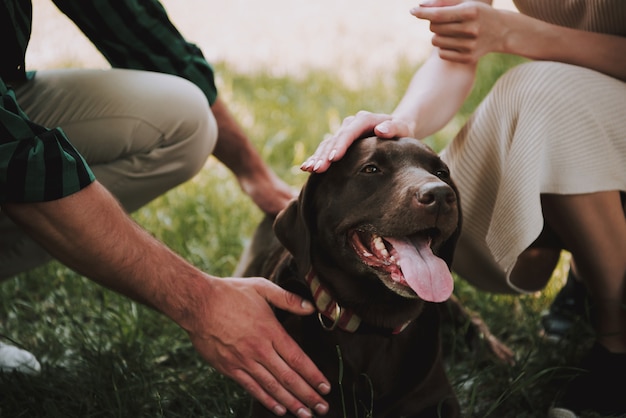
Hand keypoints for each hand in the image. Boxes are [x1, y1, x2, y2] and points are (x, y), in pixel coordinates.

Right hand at [187, 276, 329, 416]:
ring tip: (306, 414)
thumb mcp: (262, 288)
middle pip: (288, 377)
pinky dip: (267, 400)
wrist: (197, 303)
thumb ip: (288, 298)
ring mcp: (243, 361)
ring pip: (272, 387)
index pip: (297, 358)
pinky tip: (279, 409)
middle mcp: (259, 349)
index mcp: (270, 330)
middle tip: (322, 408)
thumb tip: (311, 307)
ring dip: (291, 403)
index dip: (313, 375)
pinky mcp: (229, 368)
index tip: (326, 387)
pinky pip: (252, 388)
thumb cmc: (231, 293)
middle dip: (308, 395)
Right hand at [300, 111, 413, 172]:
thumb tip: (381, 130)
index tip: (334, 157)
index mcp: (365, 119)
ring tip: (308, 169)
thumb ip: (394, 128)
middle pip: (335, 139)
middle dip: (325, 154)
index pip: (350, 132)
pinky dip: (316, 158)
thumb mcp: (402, 128)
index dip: (341, 144)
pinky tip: (306, 168)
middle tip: (317, 168)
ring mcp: (344, 132)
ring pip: (327, 144)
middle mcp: (351, 124)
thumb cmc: (401, 131)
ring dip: (317, 157)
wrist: (396, 128)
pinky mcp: (340, 141)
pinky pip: (326, 149)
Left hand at [412, 0, 506, 63]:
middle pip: (434, 28)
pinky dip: (444, 48)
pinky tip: (454, 43)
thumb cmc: (478, 13)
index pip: (438, 15)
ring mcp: (470, 45)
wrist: (502, 31)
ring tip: (450, 32)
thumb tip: (418, 8)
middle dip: (433, 23)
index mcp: (470, 11)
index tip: (412, 11)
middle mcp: (471, 29)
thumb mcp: (465, 2)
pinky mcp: (468, 58)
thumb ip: (442, 3)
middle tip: (445, 22)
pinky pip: (442, 54)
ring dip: (438, 36)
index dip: (423, 13)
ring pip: (435, 41)